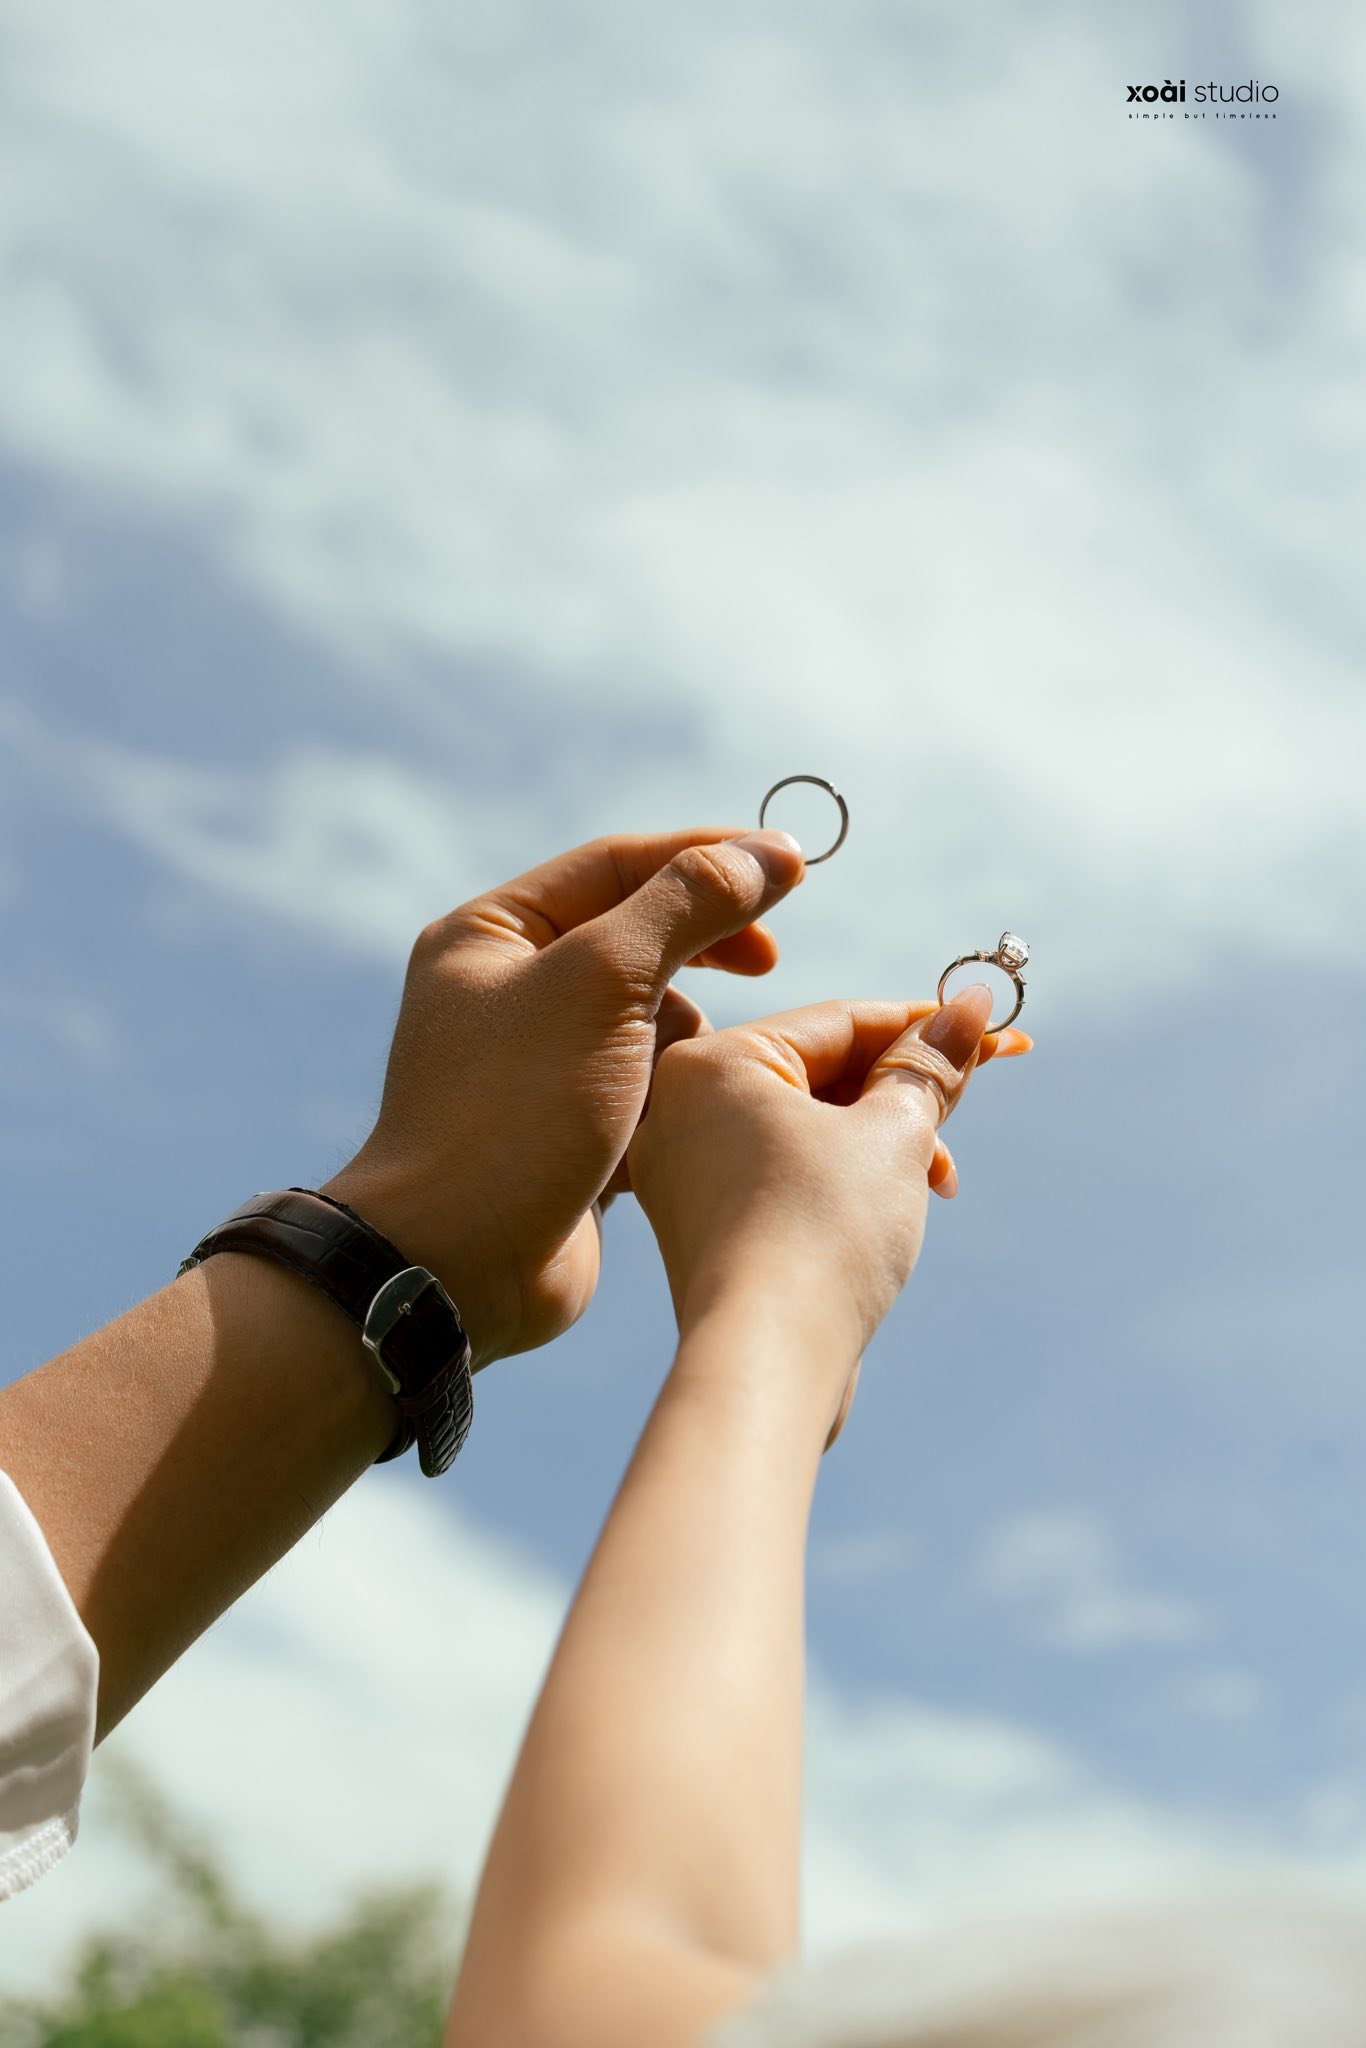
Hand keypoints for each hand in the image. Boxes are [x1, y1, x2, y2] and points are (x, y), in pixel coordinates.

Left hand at [324, 827, 804, 1365]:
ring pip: (650, 1019)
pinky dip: (674, 1099)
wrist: (457, 1264)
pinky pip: (647, 1088)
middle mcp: (506, 989)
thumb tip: (769, 851)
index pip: (618, 865)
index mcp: (491, 934)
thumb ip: (687, 906)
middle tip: (768, 962)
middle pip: (638, 938)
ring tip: (691, 1074)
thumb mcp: (602, 983)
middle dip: (707, 949)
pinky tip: (679, 1127)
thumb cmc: (514, 1113)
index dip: (710, 859)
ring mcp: (538, 1062)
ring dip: (686, 1040)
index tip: (795, 869)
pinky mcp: (568, 1128)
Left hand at [628, 986, 1031, 1438]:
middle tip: (967, 1108)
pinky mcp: (703, 1224)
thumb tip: (970, 1006)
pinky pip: (782, 1173)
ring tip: (939, 1180)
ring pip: (807, 1127)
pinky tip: (892, 1205)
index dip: (925, 1026)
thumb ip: (930, 1066)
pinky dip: (841, 1178)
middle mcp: (679, 1109)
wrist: (768, 1362)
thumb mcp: (892, 1135)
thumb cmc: (824, 1234)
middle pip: (820, 1073)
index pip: (838, 1022)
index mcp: (710, 1062)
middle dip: (904, 1096)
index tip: (994, 1027)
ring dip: (882, 1143)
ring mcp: (684, 1171)